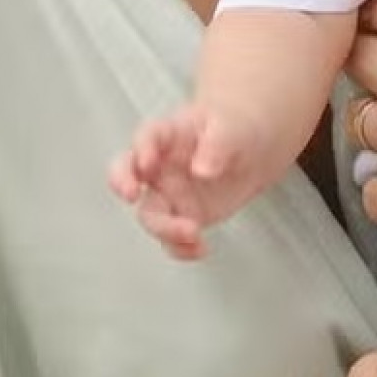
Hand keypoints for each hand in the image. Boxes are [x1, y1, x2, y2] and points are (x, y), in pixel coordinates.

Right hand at [108, 104, 264, 260]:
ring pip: (151, 215)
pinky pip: (173, 238)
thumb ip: (216, 146)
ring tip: (192, 233)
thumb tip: (203, 169)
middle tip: (131, 194)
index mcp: (168, 135)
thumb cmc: (233, 128)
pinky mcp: (184, 215)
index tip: (146, 162)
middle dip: (123, 184)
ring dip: (165, 228)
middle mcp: (160, 166)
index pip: (147, 137)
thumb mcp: (230, 128)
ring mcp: (169, 193)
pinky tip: (199, 248)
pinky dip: (182, 248)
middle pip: (129, 176)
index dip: (142, 149)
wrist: (253, 149)